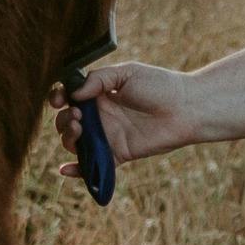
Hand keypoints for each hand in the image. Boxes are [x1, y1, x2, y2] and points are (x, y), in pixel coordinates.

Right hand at [50, 59, 196, 174]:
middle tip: (78, 115)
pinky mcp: (117, 154)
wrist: (185, 108)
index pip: (70, 98)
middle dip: (64, 120)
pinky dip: (78, 171)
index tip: (60, 99)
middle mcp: (101, 116)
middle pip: (68, 122)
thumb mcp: (127, 73)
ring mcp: (108, 136)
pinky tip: (65, 170)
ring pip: (76, 143)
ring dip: (68, 138)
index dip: (59, 98)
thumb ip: (99, 79)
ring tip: (79, 129)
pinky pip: (94, 166)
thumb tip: (74, 94)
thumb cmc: (160, 86)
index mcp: (100, 94)